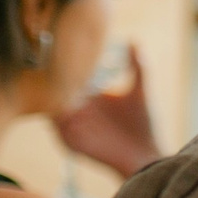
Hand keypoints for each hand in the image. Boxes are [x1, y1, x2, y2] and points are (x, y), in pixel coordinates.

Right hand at [53, 44, 162, 178]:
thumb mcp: (139, 93)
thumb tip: (133, 41)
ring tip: (63, 90)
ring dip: (56, 100)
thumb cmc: (143, 125)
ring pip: (53, 108)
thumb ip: (136, 68)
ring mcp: (72, 126)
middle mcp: (77, 110)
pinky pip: (57, 129)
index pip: (71, 78)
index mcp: (89, 96)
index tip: (65, 51)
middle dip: (56, 81)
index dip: (68, 67)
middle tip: (60, 69)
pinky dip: (60, 120)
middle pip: (57, 92)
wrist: (145, 156)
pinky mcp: (71, 142)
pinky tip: (68, 110)